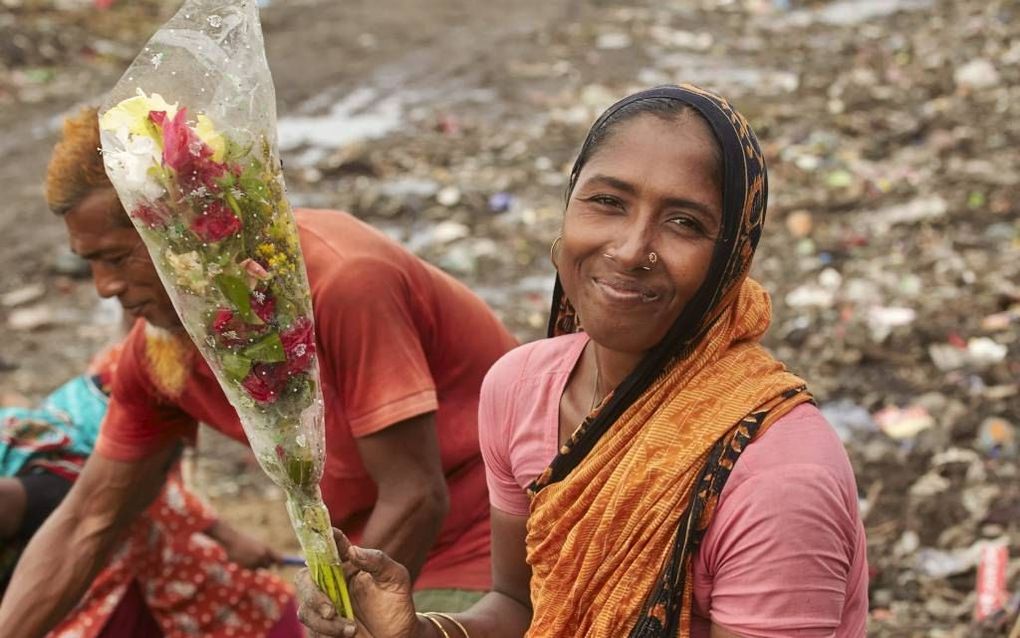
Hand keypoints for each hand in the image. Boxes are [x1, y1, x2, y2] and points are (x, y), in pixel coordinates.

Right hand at [206, 520, 280, 568]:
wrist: (231, 539)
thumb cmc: (244, 540)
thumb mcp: (257, 544)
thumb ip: (265, 552)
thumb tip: (274, 561)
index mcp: (266, 548)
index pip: (279, 558)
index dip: (281, 564)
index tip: (281, 567)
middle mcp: (262, 555)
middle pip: (268, 565)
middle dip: (265, 564)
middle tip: (258, 559)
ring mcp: (254, 561)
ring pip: (258, 568)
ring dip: (254, 564)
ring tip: (247, 555)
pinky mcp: (247, 566)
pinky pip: (250, 569)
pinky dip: (247, 566)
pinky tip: (242, 558)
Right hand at [296, 528, 420, 637]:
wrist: (398, 635)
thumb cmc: (397, 602)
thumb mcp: (395, 578)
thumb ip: (377, 561)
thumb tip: (353, 550)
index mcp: (347, 564)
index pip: (330, 546)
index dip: (321, 537)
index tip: (325, 535)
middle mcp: (331, 582)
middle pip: (304, 580)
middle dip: (312, 595)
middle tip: (330, 611)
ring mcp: (325, 605)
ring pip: (306, 610)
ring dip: (324, 622)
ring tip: (350, 629)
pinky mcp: (322, 627)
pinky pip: (312, 630)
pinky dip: (327, 633)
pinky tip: (347, 635)